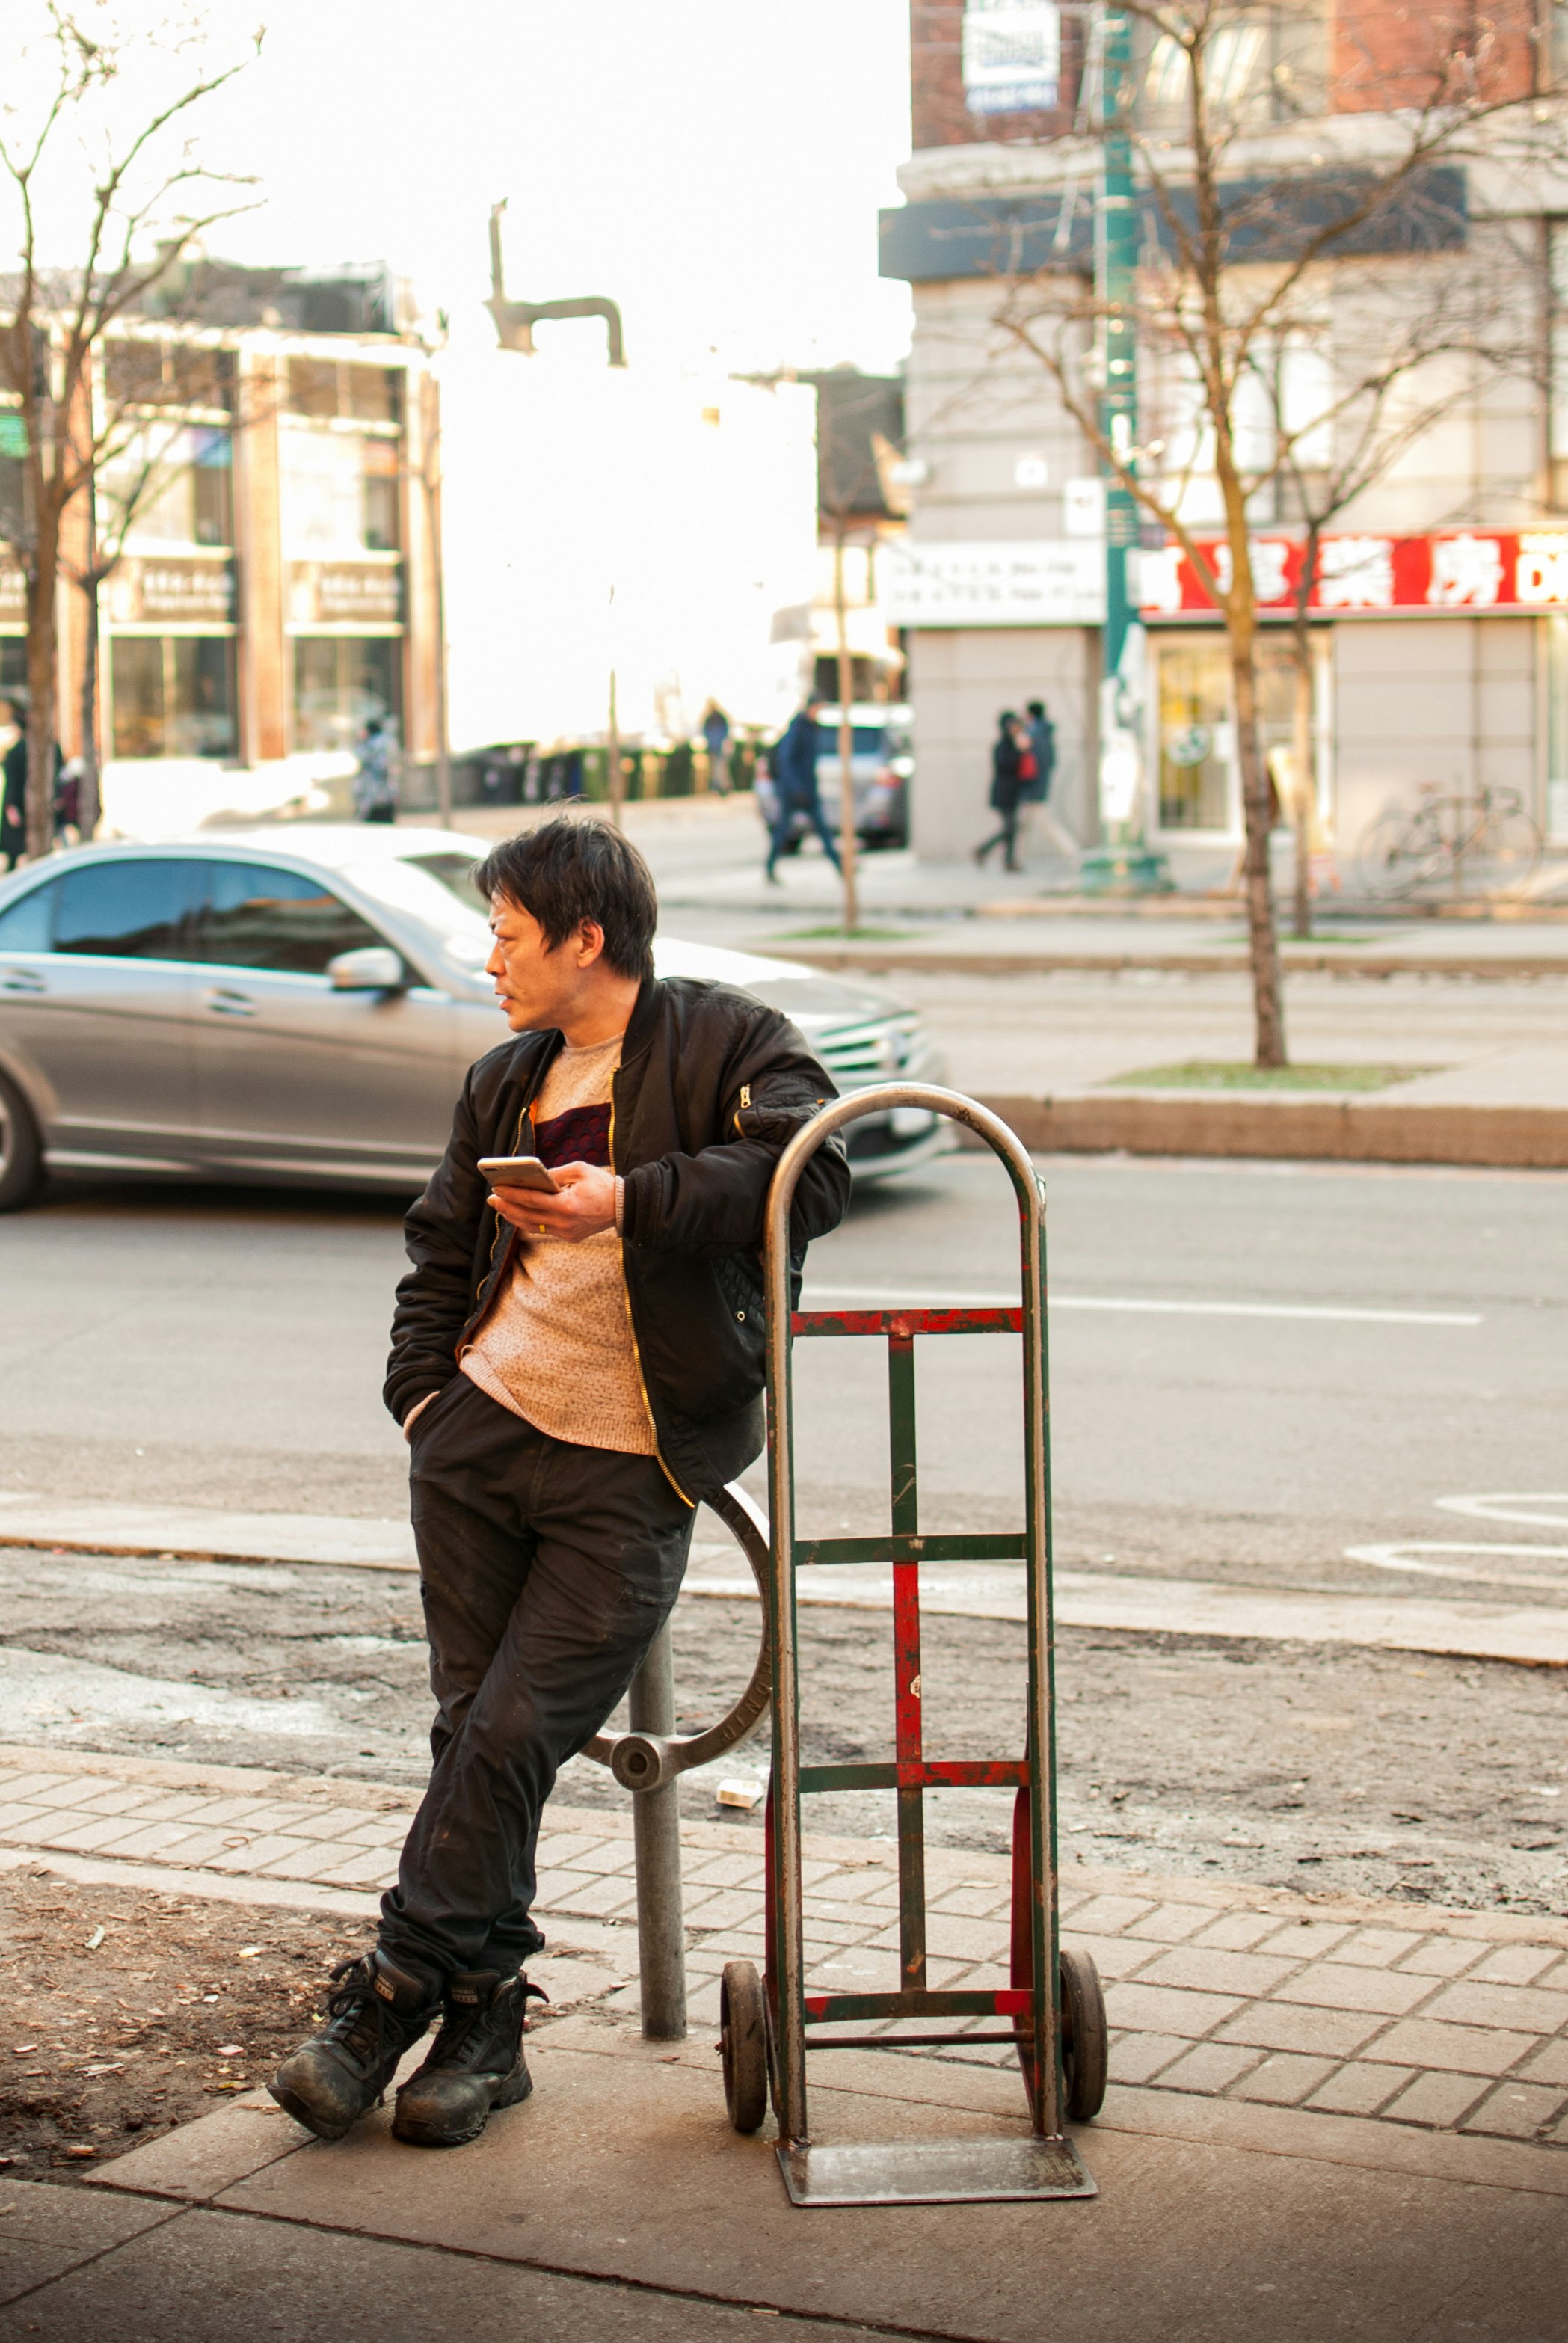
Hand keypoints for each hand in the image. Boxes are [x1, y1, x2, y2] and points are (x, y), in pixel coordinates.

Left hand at [488, 1159, 617, 1242]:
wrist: (624, 1207)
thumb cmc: (602, 1185)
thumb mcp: (579, 1170)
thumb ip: (554, 1174)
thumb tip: (534, 1176)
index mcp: (566, 1205)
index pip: (531, 1200)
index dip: (511, 1194)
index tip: (496, 1188)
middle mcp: (564, 1222)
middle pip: (527, 1216)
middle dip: (507, 1207)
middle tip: (491, 1199)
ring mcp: (566, 1232)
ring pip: (532, 1227)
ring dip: (515, 1217)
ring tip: (502, 1207)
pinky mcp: (569, 1237)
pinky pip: (544, 1230)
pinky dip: (530, 1221)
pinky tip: (521, 1214)